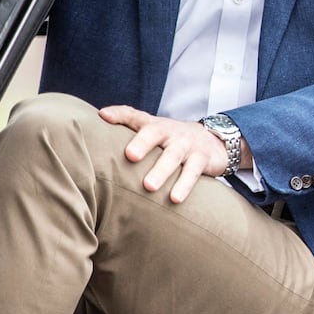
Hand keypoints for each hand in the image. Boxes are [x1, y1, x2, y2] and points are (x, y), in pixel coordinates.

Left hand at [99, 105, 229, 204]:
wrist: (213, 141)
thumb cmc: (172, 139)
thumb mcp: (153, 128)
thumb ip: (128, 120)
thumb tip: (100, 116)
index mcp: (154, 125)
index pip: (134, 116)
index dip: (119, 115)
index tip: (103, 117)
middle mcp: (170, 131)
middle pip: (155, 133)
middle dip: (143, 143)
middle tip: (130, 156)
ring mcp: (187, 144)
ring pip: (174, 155)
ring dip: (162, 170)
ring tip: (149, 186)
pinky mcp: (202, 158)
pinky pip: (193, 172)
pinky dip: (184, 185)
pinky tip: (175, 198)